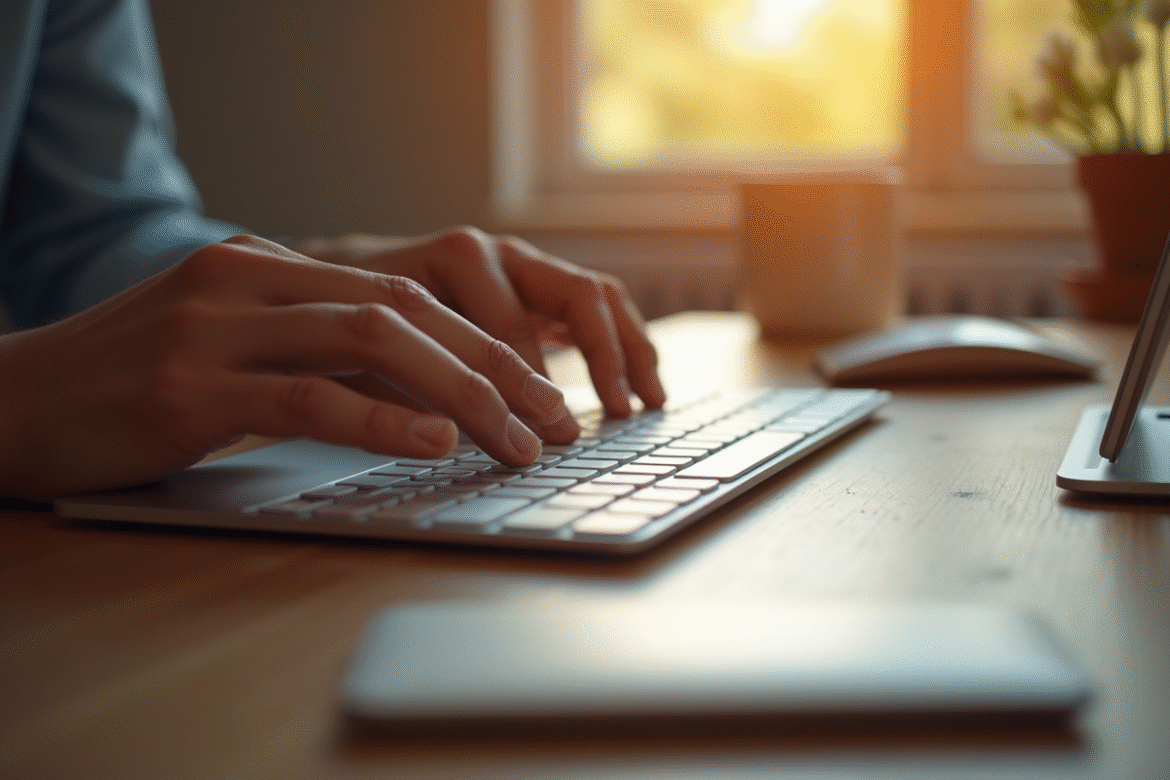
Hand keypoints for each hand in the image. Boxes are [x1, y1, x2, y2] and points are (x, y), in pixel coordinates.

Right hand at [0, 236, 578, 500]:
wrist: (13, 401)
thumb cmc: (132, 385)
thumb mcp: (232, 348)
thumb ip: (315, 353)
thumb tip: (424, 394)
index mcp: (264, 265)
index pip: (403, 292)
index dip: (483, 341)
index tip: (541, 388)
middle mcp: (247, 280)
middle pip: (405, 310)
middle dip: (495, 368)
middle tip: (554, 419)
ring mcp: (216, 330)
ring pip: (371, 341)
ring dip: (462, 393)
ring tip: (520, 439)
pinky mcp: (190, 389)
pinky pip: (309, 396)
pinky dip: (380, 419)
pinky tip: (434, 442)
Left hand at [294, 228, 666, 416]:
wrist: (342, 280)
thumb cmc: (355, 321)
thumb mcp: (371, 350)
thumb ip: (411, 384)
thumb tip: (451, 435)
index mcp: (459, 260)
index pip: (511, 328)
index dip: (534, 386)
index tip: (554, 436)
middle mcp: (500, 252)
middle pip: (577, 294)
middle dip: (603, 357)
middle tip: (620, 413)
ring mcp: (525, 265)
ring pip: (599, 295)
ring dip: (629, 348)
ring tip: (651, 401)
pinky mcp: (539, 287)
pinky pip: (598, 307)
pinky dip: (624, 343)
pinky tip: (640, 385)